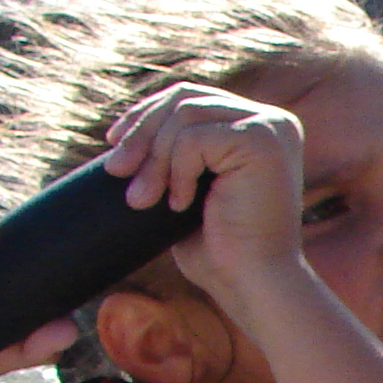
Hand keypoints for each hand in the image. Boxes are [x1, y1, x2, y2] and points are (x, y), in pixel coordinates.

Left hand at [99, 82, 307, 297]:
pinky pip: (194, 138)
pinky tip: (180, 205)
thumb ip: (173, 154)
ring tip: (142, 200)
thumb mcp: (188, 190)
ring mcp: (270, 126)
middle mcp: (271, 120)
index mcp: (257, 128)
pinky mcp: (262, 139)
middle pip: (184, 98)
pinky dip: (177, 171)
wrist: (254, 285)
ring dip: (153, 158)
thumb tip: (121, 131)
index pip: (191, 99)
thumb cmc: (222, 251)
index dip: (146, 115)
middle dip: (140, 133)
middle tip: (114, 172)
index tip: (111, 144)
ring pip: (184, 114)